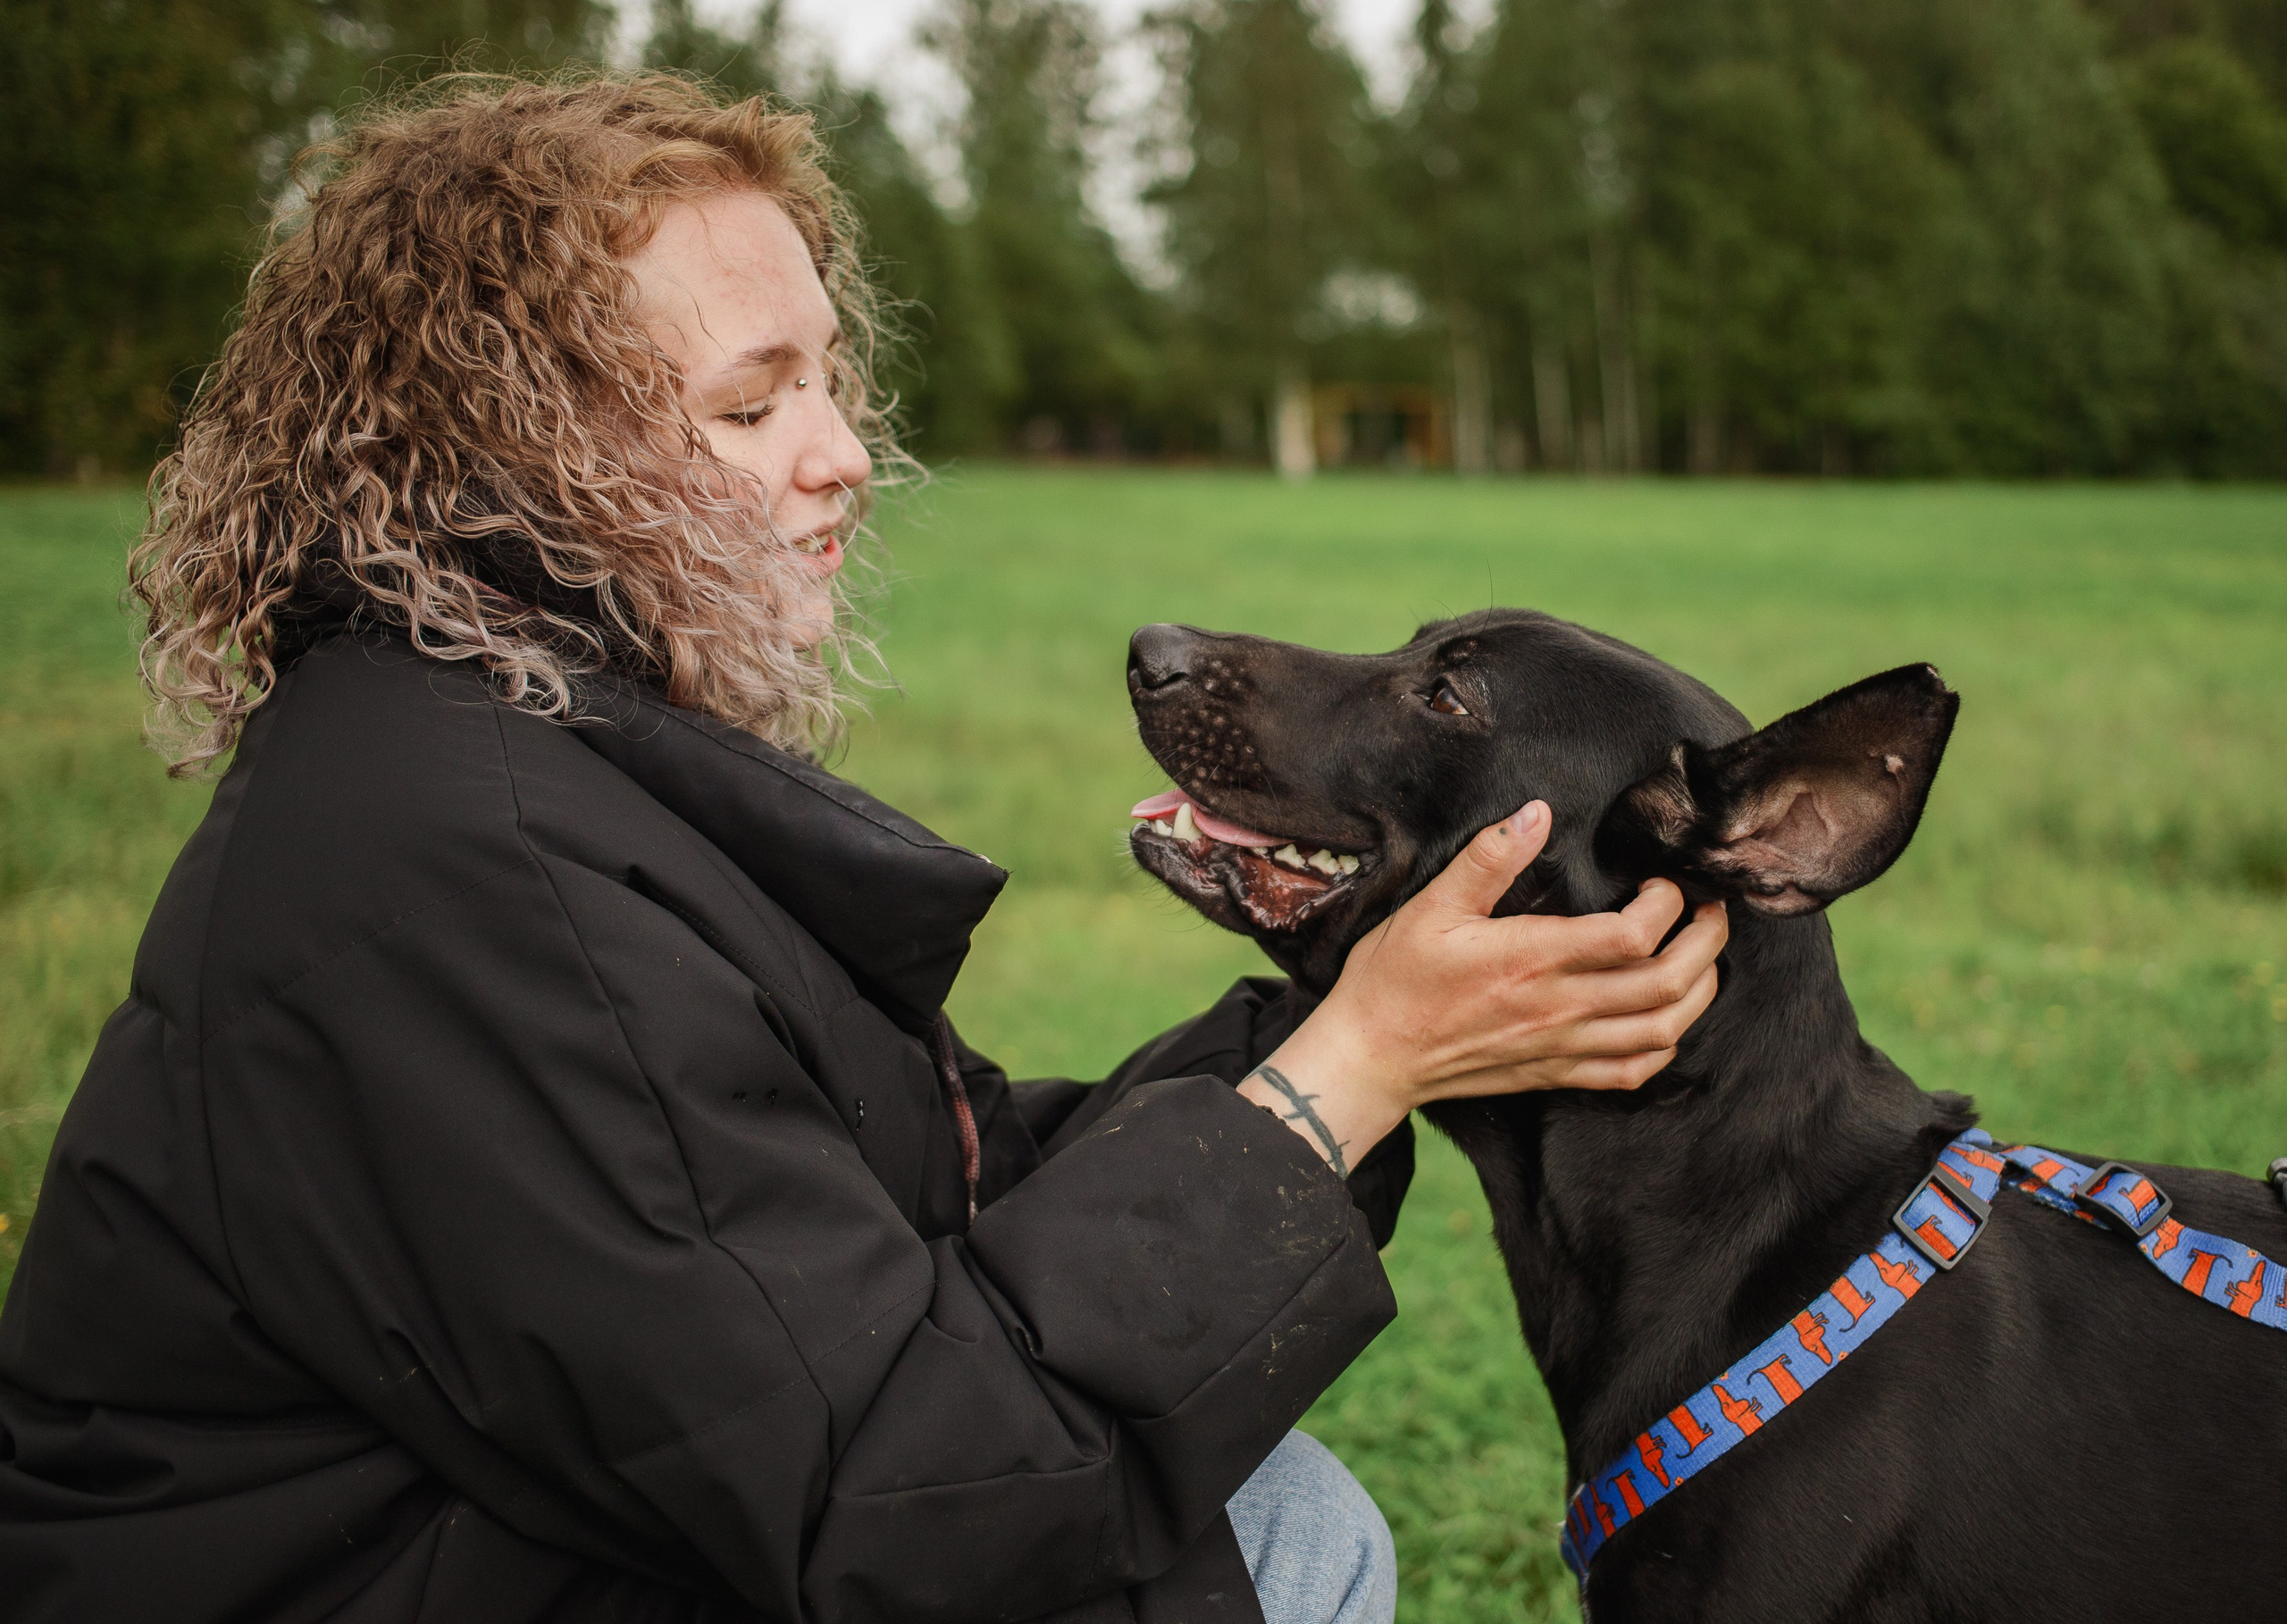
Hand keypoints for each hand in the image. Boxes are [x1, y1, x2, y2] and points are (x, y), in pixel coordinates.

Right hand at [1237, 801, 1727, 1175]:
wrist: (1371, 1057)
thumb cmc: (1394, 980)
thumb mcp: (1431, 905)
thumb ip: (1488, 859)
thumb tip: (1536, 813)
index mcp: (1533, 958)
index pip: (1633, 935)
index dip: (1668, 905)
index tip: (1663, 881)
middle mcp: (1559, 1007)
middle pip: (1667, 982)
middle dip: (1707, 941)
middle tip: (1711, 910)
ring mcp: (1562, 1046)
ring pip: (1663, 1029)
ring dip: (1699, 992)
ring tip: (1703, 957)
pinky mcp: (1557, 1074)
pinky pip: (1633, 1071)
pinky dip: (1666, 1044)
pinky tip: (1668, 1018)